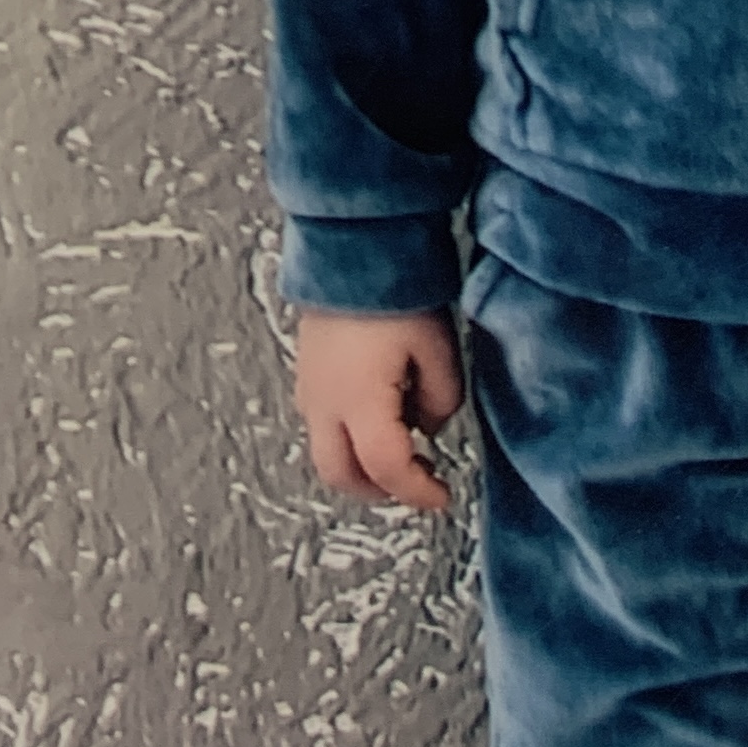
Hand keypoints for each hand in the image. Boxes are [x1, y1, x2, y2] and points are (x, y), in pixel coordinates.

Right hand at [294, 308, 464, 513]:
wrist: (351, 250)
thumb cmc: (393, 291)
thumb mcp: (438, 348)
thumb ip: (441, 400)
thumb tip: (429, 426)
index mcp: (360, 402)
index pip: (387, 470)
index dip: (417, 492)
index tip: (440, 496)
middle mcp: (325, 403)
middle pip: (342, 476)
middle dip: (381, 491)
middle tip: (415, 485)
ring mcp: (310, 390)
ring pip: (326, 454)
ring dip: (362, 467)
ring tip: (401, 452)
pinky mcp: (306, 375)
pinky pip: (321, 426)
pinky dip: (348, 440)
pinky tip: (378, 419)